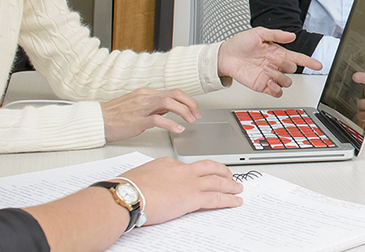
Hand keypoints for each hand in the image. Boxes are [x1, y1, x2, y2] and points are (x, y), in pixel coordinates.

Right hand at [101, 88, 200, 141]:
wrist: (97, 121)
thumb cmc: (115, 116)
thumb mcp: (137, 106)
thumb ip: (153, 106)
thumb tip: (168, 109)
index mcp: (146, 93)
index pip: (173, 92)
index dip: (187, 100)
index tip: (194, 109)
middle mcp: (146, 97)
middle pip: (175, 94)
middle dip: (190, 103)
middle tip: (197, 114)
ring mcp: (142, 108)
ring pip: (169, 103)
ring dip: (184, 111)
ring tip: (191, 120)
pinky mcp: (137, 120)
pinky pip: (158, 120)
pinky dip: (171, 124)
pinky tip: (178, 129)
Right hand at [118, 157, 242, 225]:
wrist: (127, 195)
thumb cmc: (126, 189)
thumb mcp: (138, 177)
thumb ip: (149, 180)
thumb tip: (149, 186)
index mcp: (166, 163)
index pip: (186, 166)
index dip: (194, 172)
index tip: (197, 176)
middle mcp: (181, 170)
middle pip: (208, 167)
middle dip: (220, 171)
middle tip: (228, 175)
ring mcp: (189, 183)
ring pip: (216, 181)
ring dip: (230, 185)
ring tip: (237, 187)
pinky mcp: (193, 197)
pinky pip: (216, 198)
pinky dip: (229, 199)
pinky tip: (235, 201)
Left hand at [218, 27, 321, 96]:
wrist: (225, 55)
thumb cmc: (240, 43)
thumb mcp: (258, 33)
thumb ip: (276, 35)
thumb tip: (291, 36)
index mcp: (278, 52)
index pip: (298, 58)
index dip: (309, 61)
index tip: (318, 65)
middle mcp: (276, 65)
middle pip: (292, 69)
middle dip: (282, 63)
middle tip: (269, 58)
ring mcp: (269, 76)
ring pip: (286, 81)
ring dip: (278, 75)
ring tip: (266, 69)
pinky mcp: (262, 85)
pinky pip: (276, 92)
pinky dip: (275, 88)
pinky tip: (268, 81)